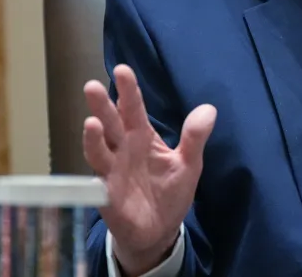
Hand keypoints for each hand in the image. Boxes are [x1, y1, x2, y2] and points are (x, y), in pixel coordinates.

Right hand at [83, 65, 216, 276]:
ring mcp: (112, 170)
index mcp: (142, 137)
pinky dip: (95, 174)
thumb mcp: (188, 164)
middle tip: (93, 85)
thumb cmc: (170, 192)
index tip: (123, 70)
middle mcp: (123, 149)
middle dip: (102, 105)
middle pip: (111, 123)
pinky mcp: (107, 194)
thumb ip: (195, 138)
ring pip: (99, 149)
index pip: (134, 109)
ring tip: (92, 121)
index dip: (128, 90)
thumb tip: (209, 109)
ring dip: (94, 136)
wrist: (160, 231)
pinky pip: (97, 181)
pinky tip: (93, 166)